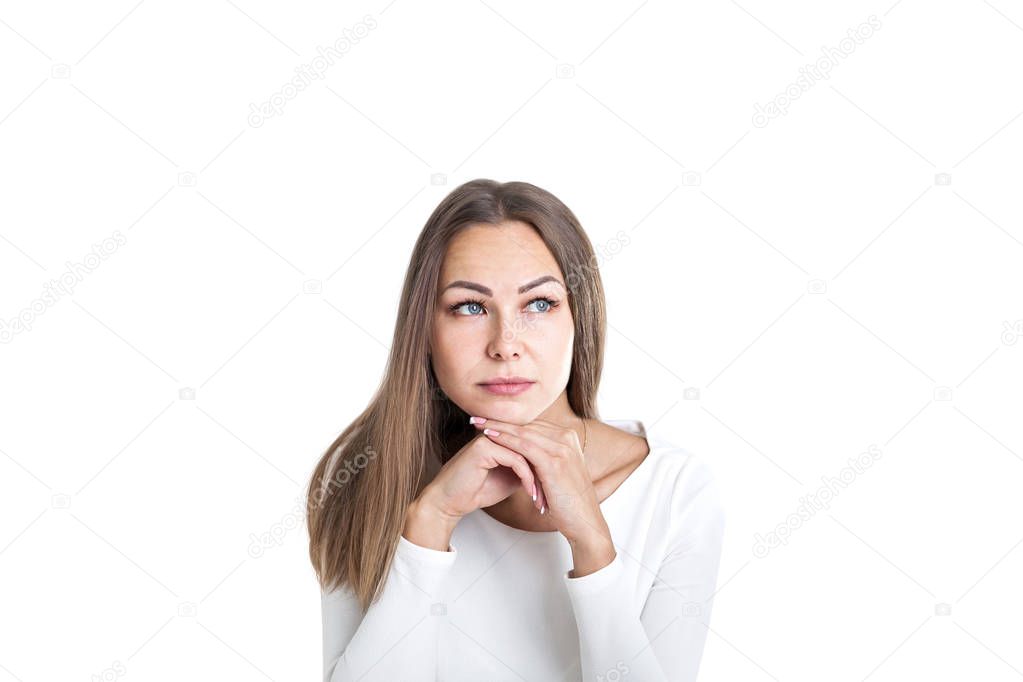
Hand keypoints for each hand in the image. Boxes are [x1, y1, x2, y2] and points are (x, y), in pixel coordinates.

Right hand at [419, 431, 545, 521]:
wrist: (450, 501)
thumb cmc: (477, 490)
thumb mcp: (510, 479)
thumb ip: (526, 469)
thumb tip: (548, 470)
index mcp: (503, 438)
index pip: (533, 446)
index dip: (545, 467)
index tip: (555, 489)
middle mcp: (497, 433)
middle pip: (532, 448)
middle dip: (545, 473)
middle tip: (554, 495)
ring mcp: (490, 437)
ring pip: (527, 453)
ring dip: (538, 478)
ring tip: (542, 498)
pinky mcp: (484, 447)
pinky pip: (515, 460)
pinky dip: (526, 478)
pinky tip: (531, 493)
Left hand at [470, 416, 612, 549]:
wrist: (584, 521)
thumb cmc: (568, 502)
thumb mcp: (557, 472)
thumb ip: (544, 457)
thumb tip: (523, 452)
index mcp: (568, 438)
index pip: (533, 424)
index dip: (510, 422)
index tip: (489, 420)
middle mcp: (567, 438)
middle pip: (527, 425)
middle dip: (500, 421)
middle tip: (478, 417)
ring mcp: (562, 448)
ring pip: (523, 432)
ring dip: (498, 427)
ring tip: (478, 424)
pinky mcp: (554, 461)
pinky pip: (524, 446)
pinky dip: (505, 440)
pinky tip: (489, 437)